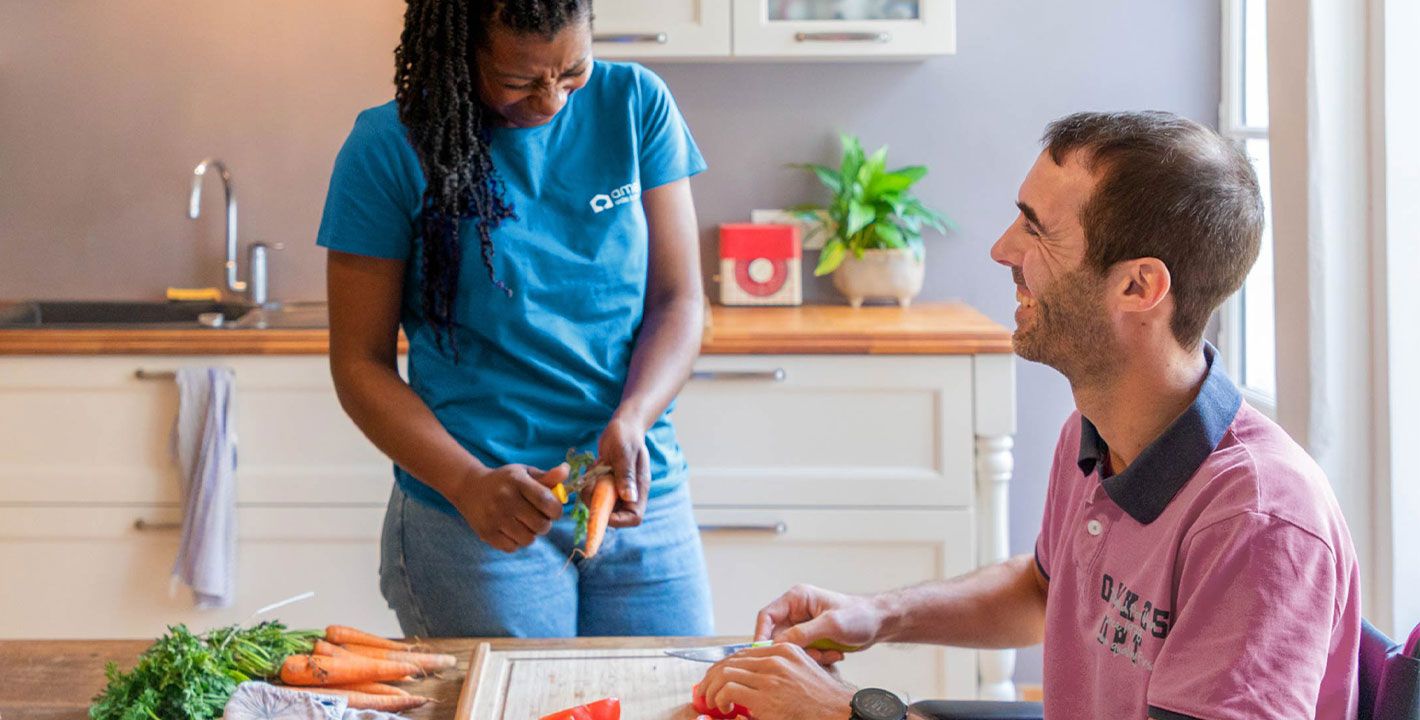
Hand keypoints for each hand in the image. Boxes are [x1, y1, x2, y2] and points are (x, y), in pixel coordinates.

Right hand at [446, 463, 562, 552]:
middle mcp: (505, 499)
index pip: (546, 501)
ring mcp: (494, 517)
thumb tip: (566, 470)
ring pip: (528, 539)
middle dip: (545, 524)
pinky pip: (512, 547)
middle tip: (539, 518)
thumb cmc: (504, 481)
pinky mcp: (486, 532)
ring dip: (531, 534)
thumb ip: (547, 476)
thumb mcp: (524, 473)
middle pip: (540, 525)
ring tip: (525, 524)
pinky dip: (516, 542)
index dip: (556, 510)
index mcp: (517, 481)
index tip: (553, 510)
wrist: (469, 487)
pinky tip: (512, 530)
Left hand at [597, 416, 650, 527]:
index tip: (601, 507)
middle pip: (614, 514)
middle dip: (598, 503)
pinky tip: (593, 468)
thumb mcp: (624, 454)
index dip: (618, 519)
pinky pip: (595, 494)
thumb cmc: (626, 436)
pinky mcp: (608, 485)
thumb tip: (630, 498)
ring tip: (593, 472)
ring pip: (601, 505)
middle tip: (592, 484)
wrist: (622, 426)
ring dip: (591, 492)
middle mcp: (630, 493)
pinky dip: (589, 484)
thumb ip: (626, 475)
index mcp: (639, 488)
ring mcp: (618, 490)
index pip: (633, 517)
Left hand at [698, 643, 854, 719]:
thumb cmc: (823, 699)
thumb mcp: (803, 672)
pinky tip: (724, 707)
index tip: (716, 678)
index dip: (724, 666)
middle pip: (731, 660)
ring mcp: (771, 675)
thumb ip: (781, 669)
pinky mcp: (766, 695)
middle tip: (705, 691)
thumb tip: (755, 679)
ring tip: (711, 701)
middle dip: (713, 677)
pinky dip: (720, 698)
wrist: (840, 711)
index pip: (743, 653)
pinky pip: (729, 689)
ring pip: (725, 673)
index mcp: (784, 650)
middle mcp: (776, 658)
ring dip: (712, 688)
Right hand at [755, 585, 884, 664]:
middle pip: (777, 636)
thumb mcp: (831, 624)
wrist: (879, 623)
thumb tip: (779, 644)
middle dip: (794, 650)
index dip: (761, 635)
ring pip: (791, 649)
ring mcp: (803, 626)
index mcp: (797, 599)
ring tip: (830, 653)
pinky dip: (817, 659)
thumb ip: (803, 633)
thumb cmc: (859, 616)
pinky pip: (804, 654)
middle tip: (812, 655)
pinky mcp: (811, 639)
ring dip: (809, 656)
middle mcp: (796, 612)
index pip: (767, 616)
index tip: (763, 653)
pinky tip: (834, 654)